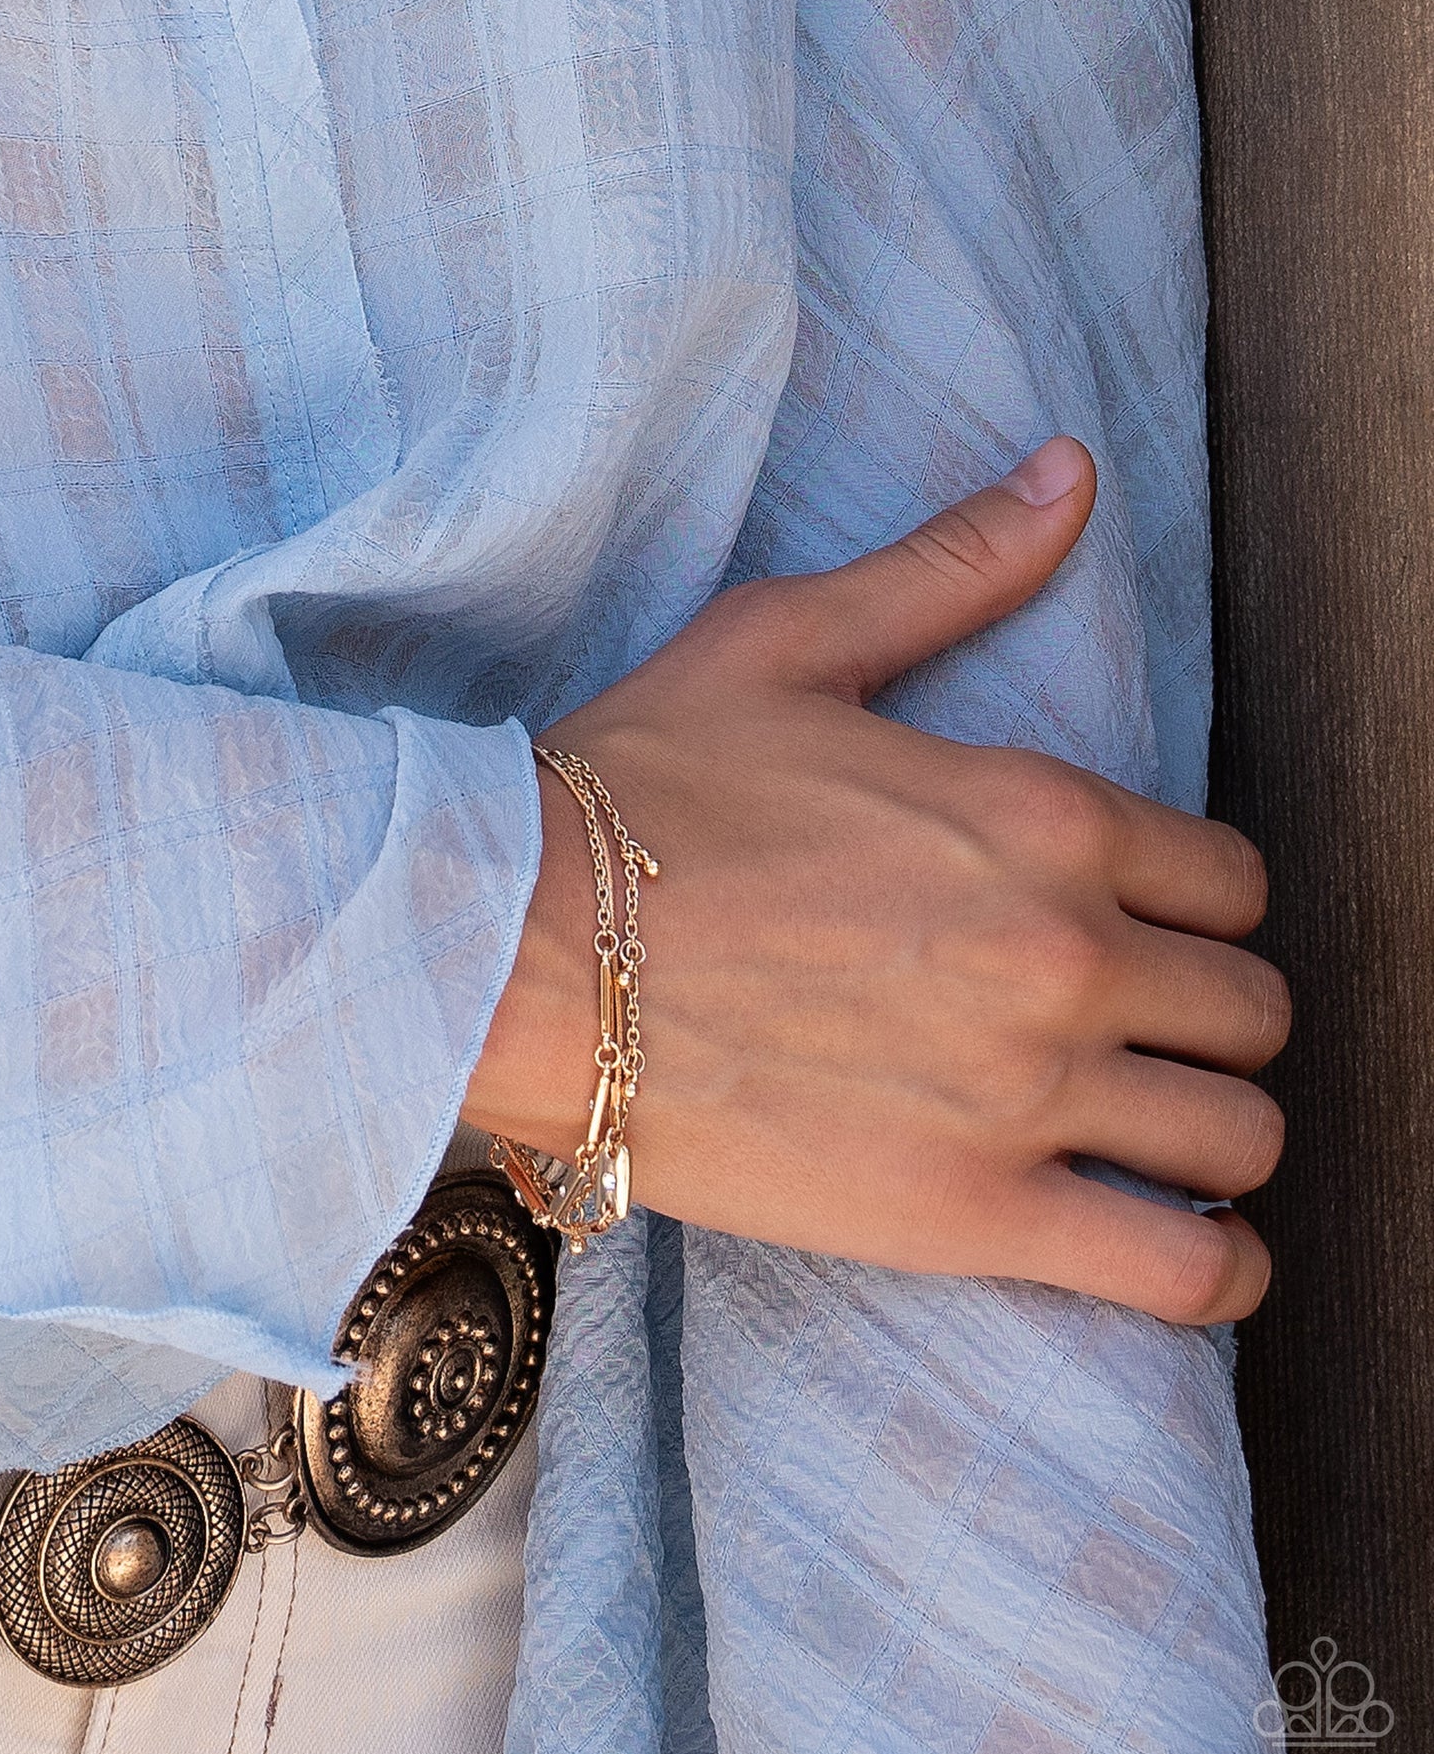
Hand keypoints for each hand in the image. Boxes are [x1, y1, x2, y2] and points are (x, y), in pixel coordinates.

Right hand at [462, 437, 1289, 1321]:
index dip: (1200, 909)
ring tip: (1157, 1142)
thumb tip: (1070, 474)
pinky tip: (1183, 1255)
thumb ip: (952, 567)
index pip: (1232, 879)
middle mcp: (1062, 950)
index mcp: (1040, 813)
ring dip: (1219, 1138)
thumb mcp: (790, 645)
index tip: (1143, 935)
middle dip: (1211, 1018)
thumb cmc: (633, 792)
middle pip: (1251, 1008)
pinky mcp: (968, 1214)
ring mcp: (1024, 1091)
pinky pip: (1178, 1276)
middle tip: (1140, 1037)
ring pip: (1241, 1138)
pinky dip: (1215, 1279)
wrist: (502, 948)